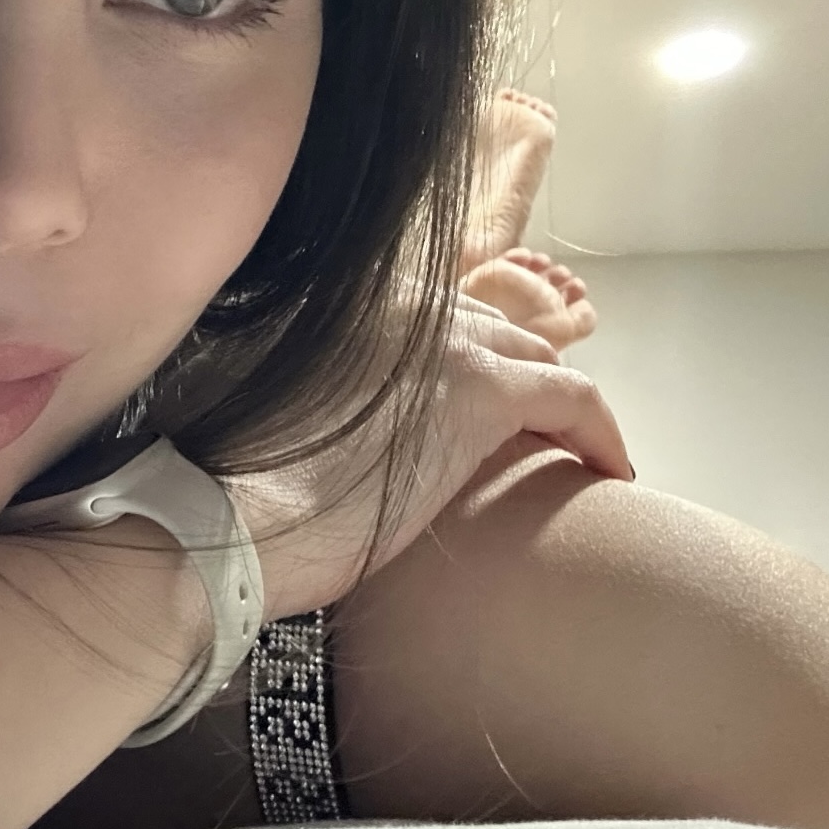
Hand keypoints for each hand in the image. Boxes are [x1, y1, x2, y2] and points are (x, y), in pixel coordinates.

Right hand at [228, 294, 630, 618]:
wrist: (220, 527)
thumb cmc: (219, 493)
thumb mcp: (253, 408)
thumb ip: (295, 389)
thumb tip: (305, 419)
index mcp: (335, 302)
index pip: (427, 318)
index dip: (455, 364)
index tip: (460, 415)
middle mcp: (392, 301)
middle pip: (486, 329)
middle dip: (512, 376)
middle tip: (526, 436)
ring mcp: (438, 340)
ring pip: (533, 356)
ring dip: (553, 405)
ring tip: (565, 454)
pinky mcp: (479, 392)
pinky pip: (573, 396)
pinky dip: (598, 431)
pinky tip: (608, 472)